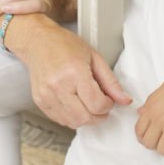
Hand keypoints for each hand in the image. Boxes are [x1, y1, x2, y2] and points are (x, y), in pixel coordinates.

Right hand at [15, 18, 131, 127]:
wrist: (39, 42)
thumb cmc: (65, 45)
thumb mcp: (94, 57)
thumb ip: (111, 81)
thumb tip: (124, 99)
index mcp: (75, 72)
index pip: (96, 104)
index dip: (108, 106)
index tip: (109, 100)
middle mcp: (58, 86)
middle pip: (84, 117)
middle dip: (98, 116)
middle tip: (101, 105)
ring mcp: (47, 95)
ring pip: (72, 122)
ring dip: (85, 118)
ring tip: (88, 103)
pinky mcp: (40, 101)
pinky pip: (60, 120)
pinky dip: (71, 117)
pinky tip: (75, 104)